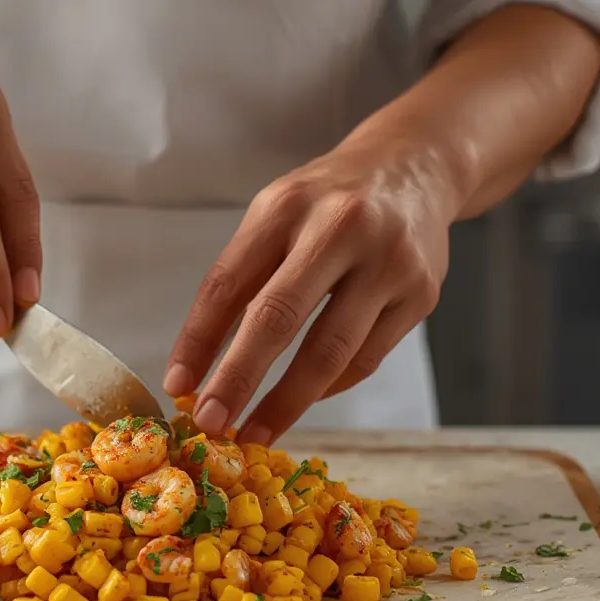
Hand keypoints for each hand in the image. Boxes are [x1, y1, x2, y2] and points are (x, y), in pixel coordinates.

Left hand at [164, 139, 461, 443]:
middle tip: (213, 423)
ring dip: (286, 402)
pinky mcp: (422, 293)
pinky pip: (365, 358)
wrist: (414, 167)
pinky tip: (305, 399)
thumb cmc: (327, 202)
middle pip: (278, 317)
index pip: (228, 282)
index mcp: (286, 206)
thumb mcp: (275, 215)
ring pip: (330, 351)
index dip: (198, 339)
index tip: (178, 385)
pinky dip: (329, 387)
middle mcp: (340, 227)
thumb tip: (197, 365)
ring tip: (255, 433)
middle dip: (239, 378)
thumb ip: (240, 277)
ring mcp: (389, 261)